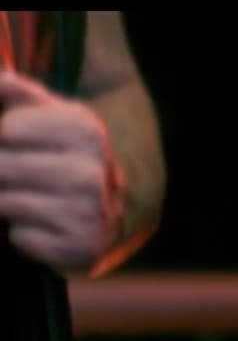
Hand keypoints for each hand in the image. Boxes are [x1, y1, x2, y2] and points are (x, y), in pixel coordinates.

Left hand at [0, 70, 126, 275]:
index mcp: (86, 132)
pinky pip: (19, 238)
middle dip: (4, 173)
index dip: (7, 139)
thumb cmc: (70, 155)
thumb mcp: (53, 115)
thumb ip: (17, 91)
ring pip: (5, 203)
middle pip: (3, 169)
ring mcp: (88, 214)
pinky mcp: (80, 249)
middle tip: (24, 176)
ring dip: (10, 202)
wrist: (122, 208)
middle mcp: (91, 173)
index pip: (8, 130)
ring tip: (37, 199)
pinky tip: (46, 225)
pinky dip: (23, 234)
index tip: (24, 145)